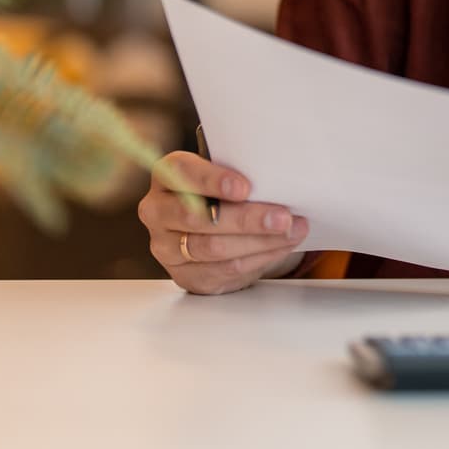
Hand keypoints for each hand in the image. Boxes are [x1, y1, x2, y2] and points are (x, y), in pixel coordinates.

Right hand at [139, 150, 311, 294]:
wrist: (209, 234)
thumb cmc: (218, 197)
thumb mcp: (222, 179)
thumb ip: (238, 179)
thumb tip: (277, 185)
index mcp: (166, 176)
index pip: (181, 173)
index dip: (212, 180)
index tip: (244, 188)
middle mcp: (158, 211)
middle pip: (196, 217)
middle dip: (245, 218)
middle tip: (282, 217)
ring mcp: (167, 247)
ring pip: (213, 247)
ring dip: (258, 241)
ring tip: (290, 232)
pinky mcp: (185, 275)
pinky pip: (224, 270)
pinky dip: (258, 258)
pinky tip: (279, 247)